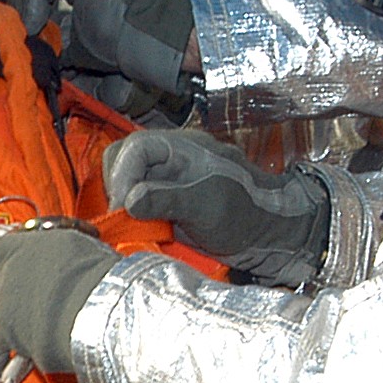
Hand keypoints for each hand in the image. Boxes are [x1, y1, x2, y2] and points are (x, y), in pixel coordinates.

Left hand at [0, 223, 120, 380]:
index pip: (0, 250)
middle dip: (4, 296)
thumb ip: (73, 265)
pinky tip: (0, 372)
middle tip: (16, 309)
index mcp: (39, 243)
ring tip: (23, 341)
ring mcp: (6, 297)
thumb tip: (80, 276)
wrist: (101, 311)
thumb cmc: (110, 284)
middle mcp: (16, 265)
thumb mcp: (93, 258)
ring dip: (7, 328)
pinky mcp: (3, 329)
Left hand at [11, 0, 194, 98]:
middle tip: (15, 28)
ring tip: (25, 28)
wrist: (145, 41)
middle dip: (24, 1)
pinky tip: (35, 23)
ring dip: (28, 2)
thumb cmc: (119, 45)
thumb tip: (33, 49)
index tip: (21, 29)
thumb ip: (57, 37)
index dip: (29, 2)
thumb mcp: (78, 41)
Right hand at [101, 129, 330, 287]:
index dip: (122, 175)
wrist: (267, 234)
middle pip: (121, 161)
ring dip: (120, 205)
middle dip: (116, 188)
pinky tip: (137, 232)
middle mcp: (167, 160)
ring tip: (130, 227)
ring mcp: (163, 182)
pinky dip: (128, 218)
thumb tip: (128, 201)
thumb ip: (167, 199)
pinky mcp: (161, 204)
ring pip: (124, 183)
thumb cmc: (246, 211)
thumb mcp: (206, 204)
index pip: (135, 149)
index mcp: (180, 148)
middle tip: (122, 218)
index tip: (122, 207)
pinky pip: (133, 204)